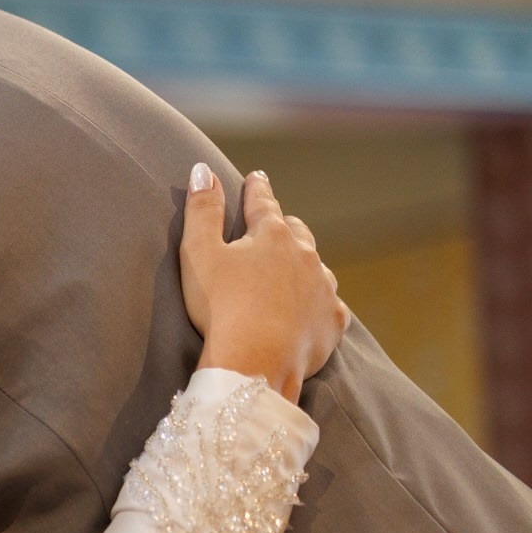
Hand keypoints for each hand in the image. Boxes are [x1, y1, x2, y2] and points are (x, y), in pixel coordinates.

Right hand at [181, 165, 348, 400]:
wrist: (255, 362)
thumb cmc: (222, 307)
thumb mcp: (199, 254)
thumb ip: (202, 210)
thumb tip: (203, 170)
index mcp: (272, 235)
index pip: (263, 203)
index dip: (256, 189)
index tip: (256, 177)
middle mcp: (305, 255)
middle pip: (296, 232)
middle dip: (284, 228)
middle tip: (274, 230)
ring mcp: (324, 288)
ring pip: (316, 269)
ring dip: (303, 268)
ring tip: (290, 277)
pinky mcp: (332, 322)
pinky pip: (328, 307)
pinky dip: (317, 306)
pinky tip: (307, 314)